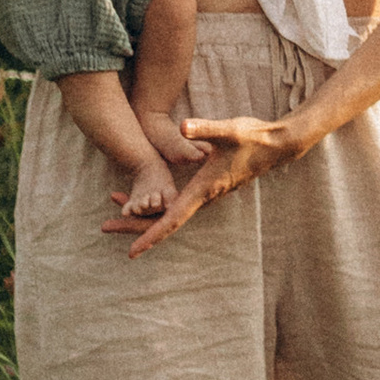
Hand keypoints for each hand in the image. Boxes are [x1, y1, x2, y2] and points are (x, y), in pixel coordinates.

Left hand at [117, 112, 302, 253]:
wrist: (276, 145)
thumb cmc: (253, 137)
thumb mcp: (227, 130)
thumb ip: (203, 129)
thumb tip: (182, 128)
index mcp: (203, 189)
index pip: (171, 219)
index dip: (149, 235)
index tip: (130, 251)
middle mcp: (203, 197)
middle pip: (164, 221)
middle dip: (133, 226)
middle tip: (103, 227)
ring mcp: (207, 194)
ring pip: (170, 212)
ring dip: (143, 213)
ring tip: (116, 207)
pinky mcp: (209, 188)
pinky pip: (178, 204)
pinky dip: (158, 204)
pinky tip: (147, 197)